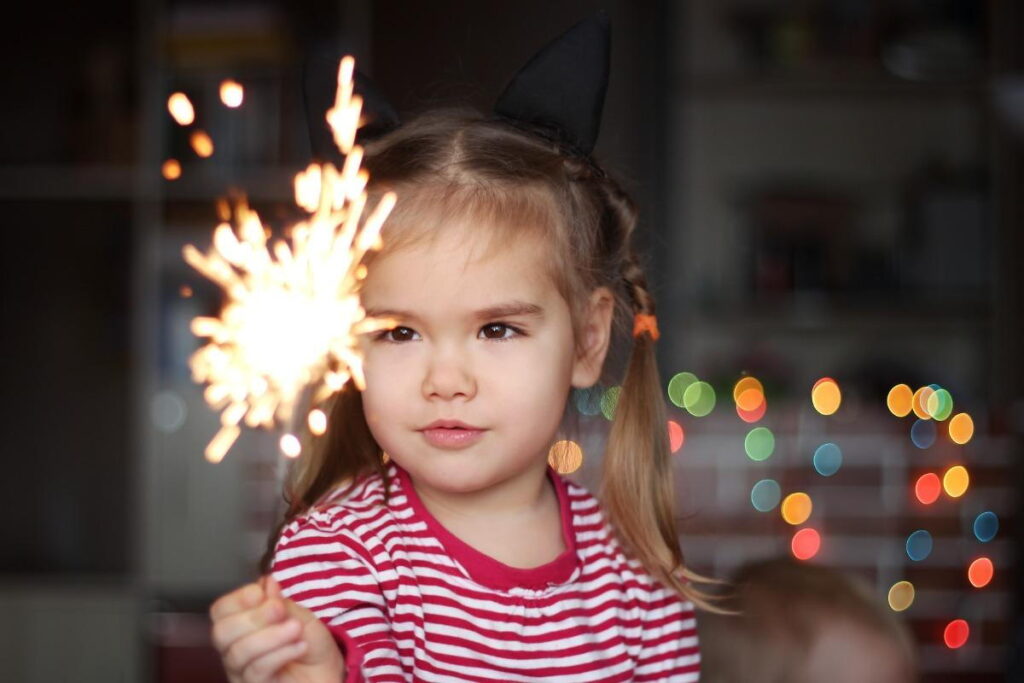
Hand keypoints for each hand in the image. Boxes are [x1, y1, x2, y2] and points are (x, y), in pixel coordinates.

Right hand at [210, 576, 344, 682]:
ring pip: (238, 653)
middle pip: (221, 632)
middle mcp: (234, 650)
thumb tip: (265, 582)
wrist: (329, 671)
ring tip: (296, 628)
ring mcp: (242, 673)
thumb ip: (279, 602)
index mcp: (241, 626)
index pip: (220, 610)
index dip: (238, 598)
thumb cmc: (310, 642)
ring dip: (270, 635)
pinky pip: (256, 670)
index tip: (263, 592)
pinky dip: (280, 653)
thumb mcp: (299, 616)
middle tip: (280, 609)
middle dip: (253, 617)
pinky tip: (299, 646)